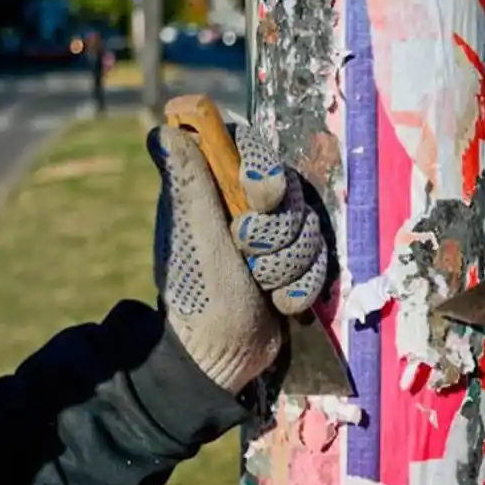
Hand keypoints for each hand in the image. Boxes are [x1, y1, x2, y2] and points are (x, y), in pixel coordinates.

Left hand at [146, 124, 326, 392]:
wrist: (223, 356)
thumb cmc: (200, 295)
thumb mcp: (194, 236)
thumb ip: (188, 181)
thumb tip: (163, 129)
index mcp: (215, 191)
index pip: (251, 148)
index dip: (265, 168)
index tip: (262, 195)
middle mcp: (245, 206)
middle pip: (291, 191)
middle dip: (276, 233)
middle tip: (248, 255)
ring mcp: (274, 237)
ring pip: (310, 228)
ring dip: (287, 265)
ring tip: (260, 286)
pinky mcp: (294, 264)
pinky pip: (321, 260)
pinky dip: (302, 286)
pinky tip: (279, 303)